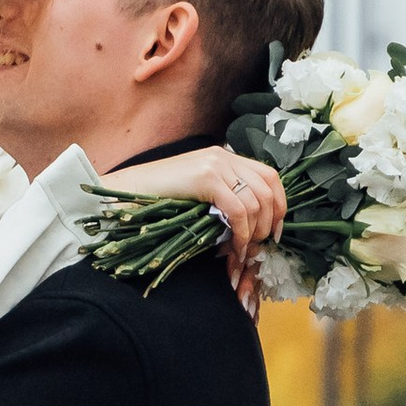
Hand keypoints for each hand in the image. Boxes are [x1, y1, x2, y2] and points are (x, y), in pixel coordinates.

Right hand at [106, 145, 285, 299]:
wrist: (126, 191)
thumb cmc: (156, 199)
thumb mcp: (196, 195)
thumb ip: (221, 199)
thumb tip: (246, 227)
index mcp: (225, 157)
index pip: (269, 176)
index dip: (280, 205)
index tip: (275, 231)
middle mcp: (224, 156)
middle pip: (269, 188)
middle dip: (270, 221)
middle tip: (261, 245)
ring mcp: (215, 164)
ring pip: (256, 201)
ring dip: (255, 231)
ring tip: (243, 249)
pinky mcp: (205, 178)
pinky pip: (238, 209)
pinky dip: (241, 232)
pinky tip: (233, 247)